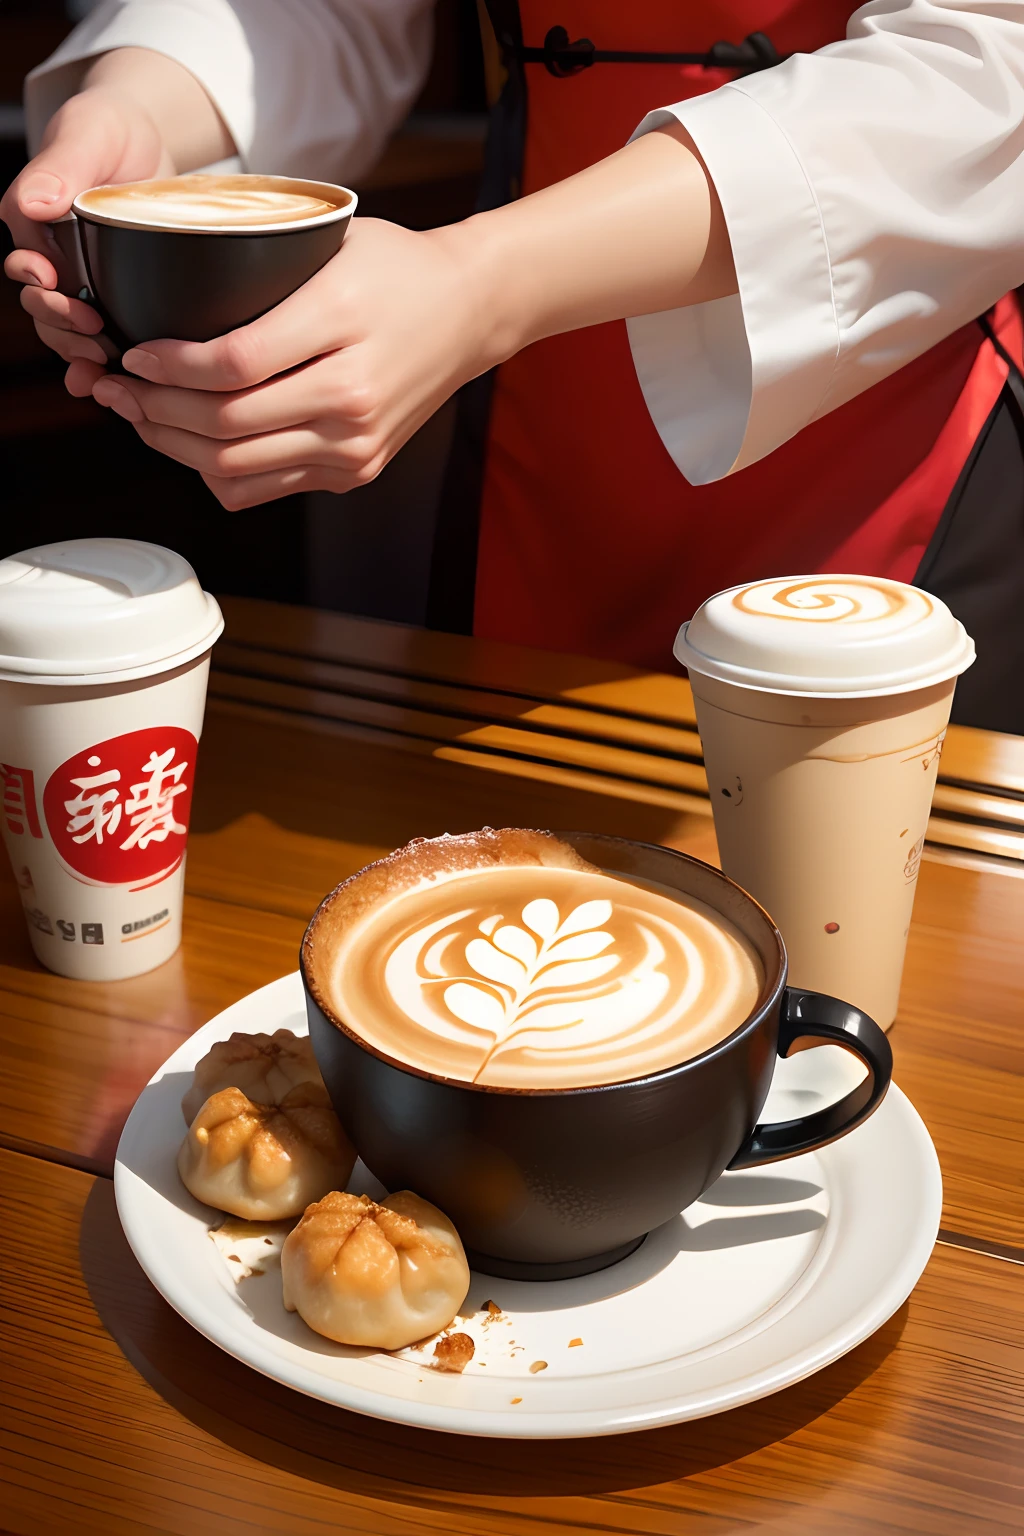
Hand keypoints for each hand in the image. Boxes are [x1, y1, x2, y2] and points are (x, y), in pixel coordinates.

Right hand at [1, 85, 172, 367]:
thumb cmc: (109, 128)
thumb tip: (34, 204)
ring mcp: (79, 280)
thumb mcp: (86, 135)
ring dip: (79, 351)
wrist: (149, 141)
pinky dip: (99, 364)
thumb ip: (58, 168)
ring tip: (104, 361)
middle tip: (94, 331)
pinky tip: (109, 381)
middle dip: (61, 324)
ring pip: (66, 330)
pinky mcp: (111, 296)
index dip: (36, 283)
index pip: (23, 263)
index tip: (54, 284)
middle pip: (42, 307)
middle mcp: (50, 256)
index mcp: (32, 221)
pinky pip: (97, 338)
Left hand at [79, 217, 498, 507]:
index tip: (133, 353)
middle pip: (225, 426)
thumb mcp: (329, 244)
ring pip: (236, 469)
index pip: (231, 365)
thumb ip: (260, 272)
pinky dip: (217, 472)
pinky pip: (265, 488)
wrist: (468, 312)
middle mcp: (351, 399)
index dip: (167, 367)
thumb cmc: (394, 269)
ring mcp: (354, 446)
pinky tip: (191, 444)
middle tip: (116, 389)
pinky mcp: (354, 471)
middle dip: (154, 411)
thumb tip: (168, 294)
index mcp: (342, 328)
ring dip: (175, 448)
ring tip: (141, 418)